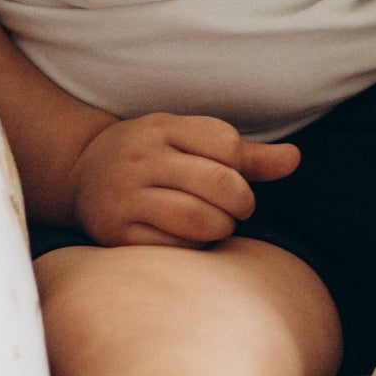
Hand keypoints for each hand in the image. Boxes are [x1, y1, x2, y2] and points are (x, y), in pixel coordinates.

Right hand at [66, 112, 299, 247]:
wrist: (80, 174)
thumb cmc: (152, 158)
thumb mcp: (190, 141)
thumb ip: (245, 154)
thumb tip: (295, 159)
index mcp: (163, 128)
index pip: (227, 144)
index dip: (243, 168)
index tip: (236, 179)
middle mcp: (141, 158)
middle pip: (219, 183)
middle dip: (241, 202)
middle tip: (236, 210)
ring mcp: (126, 196)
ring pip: (198, 218)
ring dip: (221, 228)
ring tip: (217, 225)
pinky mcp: (116, 233)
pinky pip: (172, 246)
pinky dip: (192, 247)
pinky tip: (188, 240)